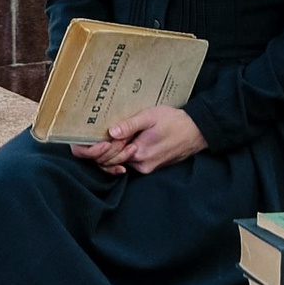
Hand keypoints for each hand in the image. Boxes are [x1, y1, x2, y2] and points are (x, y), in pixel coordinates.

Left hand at [75, 106, 205, 175]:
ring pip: (119, 163)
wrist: (196, 132)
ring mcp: (146, 167)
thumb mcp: (151, 116)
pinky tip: (118, 144)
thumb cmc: (174, 121)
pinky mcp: (151, 166)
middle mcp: (141, 165)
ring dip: (111, 152)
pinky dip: (121, 155)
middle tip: (91, 137)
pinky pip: (129, 163)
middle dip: (100, 151)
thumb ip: (130, 125)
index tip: (87, 138)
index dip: (96, 149)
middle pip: (111, 162)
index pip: (108, 156)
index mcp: (139, 153)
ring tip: (104, 137)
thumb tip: (111, 132)